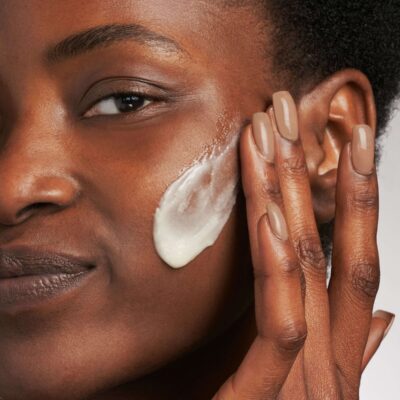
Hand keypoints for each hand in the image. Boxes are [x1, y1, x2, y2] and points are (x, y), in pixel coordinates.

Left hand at [212, 91, 394, 398]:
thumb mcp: (301, 382)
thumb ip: (341, 342)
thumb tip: (382, 310)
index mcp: (335, 349)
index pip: (349, 255)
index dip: (353, 194)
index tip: (340, 139)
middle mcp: (331, 355)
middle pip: (330, 246)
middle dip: (317, 174)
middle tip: (301, 109)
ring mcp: (311, 378)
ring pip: (306, 269)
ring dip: (292, 197)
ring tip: (278, 135)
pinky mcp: (276, 399)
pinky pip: (282, 323)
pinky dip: (280, 269)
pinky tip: (271, 219)